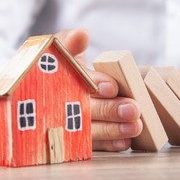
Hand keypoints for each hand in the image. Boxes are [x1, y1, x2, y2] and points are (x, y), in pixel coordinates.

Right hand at [55, 29, 142, 150]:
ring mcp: (67, 124)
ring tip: (135, 127)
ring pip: (89, 131)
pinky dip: (109, 145)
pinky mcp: (76, 139)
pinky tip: (125, 143)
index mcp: (56, 80)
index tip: (112, 87)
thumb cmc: (57, 64)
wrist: (44, 86)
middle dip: (109, 110)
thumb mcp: (60, 48)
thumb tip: (82, 33)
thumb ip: (70, 41)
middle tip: (133, 109)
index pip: (74, 82)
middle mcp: (59, 104)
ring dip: (113, 130)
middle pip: (85, 110)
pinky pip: (92, 146)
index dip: (94, 84)